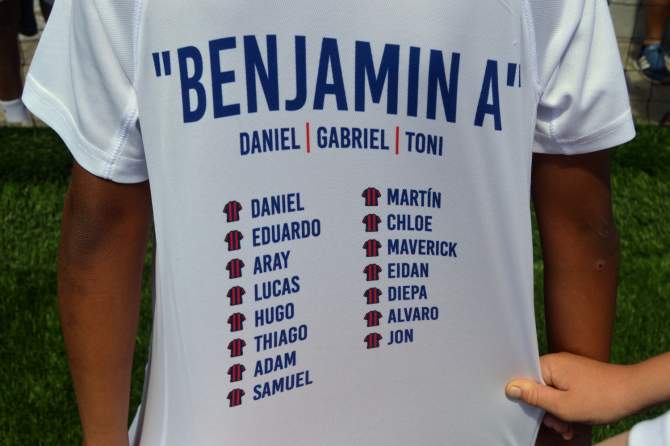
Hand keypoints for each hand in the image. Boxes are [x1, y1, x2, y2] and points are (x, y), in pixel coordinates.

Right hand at [506, 353, 639, 431]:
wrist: (634, 392)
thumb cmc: (600, 398)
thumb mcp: (563, 405)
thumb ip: (534, 396)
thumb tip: (510, 387)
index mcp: (549, 365)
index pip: (523, 378)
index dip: (524, 398)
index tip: (531, 414)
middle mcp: (557, 363)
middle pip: (537, 388)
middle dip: (545, 410)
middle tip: (558, 425)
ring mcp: (568, 369)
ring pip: (551, 393)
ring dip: (557, 413)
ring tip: (568, 428)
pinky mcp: (577, 377)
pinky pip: (563, 392)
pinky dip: (566, 408)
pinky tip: (573, 423)